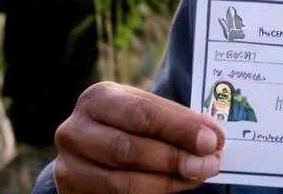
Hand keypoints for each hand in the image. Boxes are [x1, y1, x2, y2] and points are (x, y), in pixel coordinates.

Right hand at [53, 82, 224, 192]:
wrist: (88, 150)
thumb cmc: (124, 126)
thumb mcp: (143, 112)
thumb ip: (174, 122)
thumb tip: (213, 139)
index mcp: (97, 98)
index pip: (142, 114)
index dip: (180, 128)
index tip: (212, 140)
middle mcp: (75, 130)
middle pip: (129, 150)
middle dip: (175, 159)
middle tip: (208, 164)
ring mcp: (69, 165)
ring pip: (122, 182)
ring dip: (167, 182)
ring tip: (196, 177)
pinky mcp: (72, 192)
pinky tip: (174, 186)